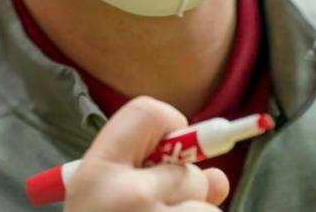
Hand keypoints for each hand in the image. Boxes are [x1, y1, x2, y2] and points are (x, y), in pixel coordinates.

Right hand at [64, 96, 229, 210]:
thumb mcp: (102, 200)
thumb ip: (150, 176)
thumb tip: (219, 179)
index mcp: (96, 173)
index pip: (147, 112)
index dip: (169, 126)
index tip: (168, 154)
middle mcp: (125, 196)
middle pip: (188, 172)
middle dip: (187, 193)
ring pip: (205, 204)